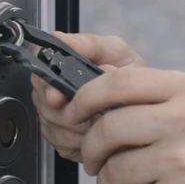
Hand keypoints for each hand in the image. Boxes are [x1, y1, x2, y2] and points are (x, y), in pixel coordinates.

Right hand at [31, 32, 143, 162]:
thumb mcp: (116, 52)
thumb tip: (60, 40)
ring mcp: (53, 118)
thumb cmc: (130, 74)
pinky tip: (95, 133)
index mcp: (60, 65)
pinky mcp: (62, 142)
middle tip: (90, 109)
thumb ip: (90, 44)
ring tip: (99, 120)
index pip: (37, 70)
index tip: (58, 94)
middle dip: (68, 108)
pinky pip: (62, 143)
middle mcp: (51, 90)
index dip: (45, 83)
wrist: (147, 104)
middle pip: (43, 102)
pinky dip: (81, 141)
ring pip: (52, 125)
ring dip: (77, 126)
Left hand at [64, 65, 184, 183]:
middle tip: (94, 157)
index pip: (118, 84)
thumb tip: (98, 91)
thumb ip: (157, 96)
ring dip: (109, 181)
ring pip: (112, 171)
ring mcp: (180, 163)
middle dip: (90, 148)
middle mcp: (184, 122)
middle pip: (107, 129)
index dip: (85, 98)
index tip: (74, 111)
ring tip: (127, 182)